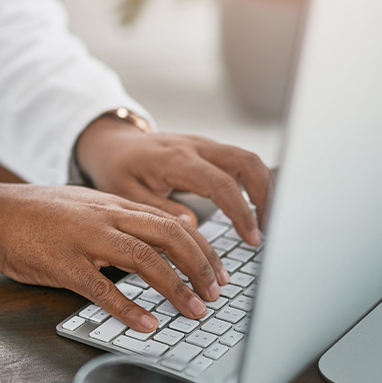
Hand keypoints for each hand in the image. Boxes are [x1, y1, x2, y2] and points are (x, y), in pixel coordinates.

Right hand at [0, 183, 229, 331]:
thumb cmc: (37, 213)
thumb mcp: (86, 206)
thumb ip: (119, 219)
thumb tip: (157, 240)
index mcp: (114, 204)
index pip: (173, 221)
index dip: (204, 248)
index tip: (219, 272)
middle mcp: (106, 217)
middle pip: (170, 236)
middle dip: (201, 267)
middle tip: (215, 294)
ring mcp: (85, 240)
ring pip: (144, 260)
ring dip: (176, 288)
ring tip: (193, 311)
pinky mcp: (64, 264)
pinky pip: (103, 288)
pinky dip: (129, 309)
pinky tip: (147, 325)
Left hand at [75, 117, 273, 245]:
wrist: (113, 144)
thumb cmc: (117, 170)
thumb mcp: (126, 194)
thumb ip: (159, 210)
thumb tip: (192, 227)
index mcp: (175, 159)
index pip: (221, 184)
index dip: (241, 212)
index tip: (253, 238)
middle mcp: (195, 147)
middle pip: (247, 162)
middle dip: (266, 196)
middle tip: (268, 230)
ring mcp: (205, 145)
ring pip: (249, 159)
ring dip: (265, 189)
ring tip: (266, 222)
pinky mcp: (209, 150)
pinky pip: (240, 161)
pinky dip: (254, 182)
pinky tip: (256, 207)